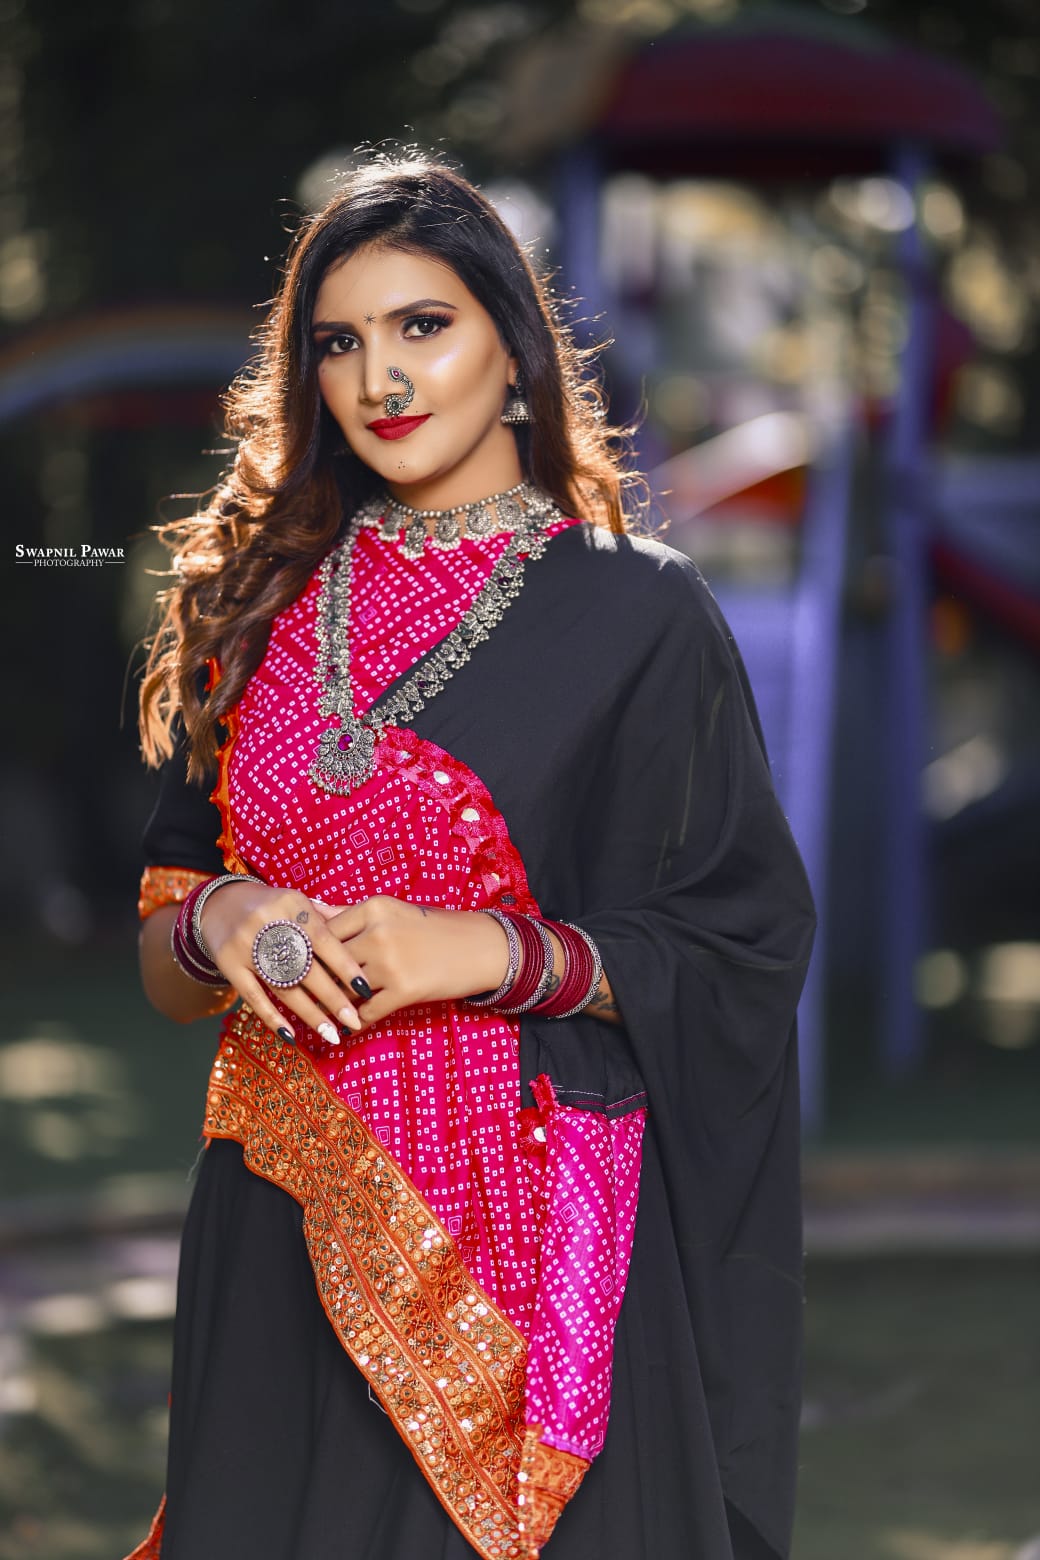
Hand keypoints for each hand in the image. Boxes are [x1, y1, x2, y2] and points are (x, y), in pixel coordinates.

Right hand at [199, 881, 370, 1043]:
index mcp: (292, 905)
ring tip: (332, 1035)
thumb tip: (361, 936)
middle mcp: (269, 924)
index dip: (346, 967)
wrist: (219, 903)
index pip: (325, 940)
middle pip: (306, 968)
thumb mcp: (296, 901)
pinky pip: (253, 996)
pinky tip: (291, 1037)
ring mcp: (246, 946)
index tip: (365, 989)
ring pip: (283, 986)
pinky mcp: (228, 964)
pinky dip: (273, 1018)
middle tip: (353, 1022)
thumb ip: (325, 918)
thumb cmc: (271, 906)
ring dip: (309, 1014)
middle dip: (333, 998)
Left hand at [312, 896, 509, 1028]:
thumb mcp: (392, 911)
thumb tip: (309, 909)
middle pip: (330, 961)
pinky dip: (355, 1023)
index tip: (295, 963)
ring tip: (318, 1015)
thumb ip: (349, 913)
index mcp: (373, 907)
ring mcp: (391, 963)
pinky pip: (367, 1012)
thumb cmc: (432, 927)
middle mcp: (378, 932)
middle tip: (297, 994)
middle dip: (315, 980)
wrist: (478, 947)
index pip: (325, 930)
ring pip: (345, 989)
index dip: (309, 950)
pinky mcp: (405, 990)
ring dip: (332, 1005)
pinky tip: (347, 1028)